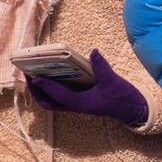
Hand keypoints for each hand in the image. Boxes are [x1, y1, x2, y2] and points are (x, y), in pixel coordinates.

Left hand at [27, 49, 149, 124]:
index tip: (34, 76)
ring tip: (34, 75)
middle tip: (28, 74)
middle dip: (36, 91)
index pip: (58, 96)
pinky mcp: (81, 101)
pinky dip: (51, 89)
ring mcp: (77, 105)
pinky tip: (52, 76)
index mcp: (81, 104)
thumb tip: (94, 51)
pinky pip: (59, 97)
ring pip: (52, 102)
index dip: (45, 86)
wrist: (133, 109)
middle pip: (48, 103)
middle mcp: (75, 106)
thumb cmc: (122, 98)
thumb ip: (101, 66)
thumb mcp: (112, 81)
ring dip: (41, 91)